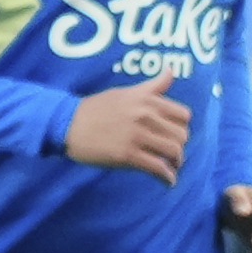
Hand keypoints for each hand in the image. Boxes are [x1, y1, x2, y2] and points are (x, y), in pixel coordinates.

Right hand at [62, 78, 194, 180]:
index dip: (182, 127)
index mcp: (146, 100)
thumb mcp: (125, 92)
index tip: (175, 135)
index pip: (183, 115)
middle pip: (181, 135)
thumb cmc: (96, 108)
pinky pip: (158, 168)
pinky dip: (167, 177)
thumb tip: (171, 71)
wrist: (68, 124)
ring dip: (176, 163)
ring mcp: (137, 136)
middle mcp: (145, 116)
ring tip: (171, 167)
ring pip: (173, 152)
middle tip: (172, 154)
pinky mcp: (128, 155)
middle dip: (180, 147)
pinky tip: (167, 181)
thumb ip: (152, 87)